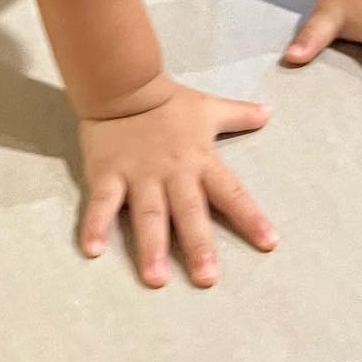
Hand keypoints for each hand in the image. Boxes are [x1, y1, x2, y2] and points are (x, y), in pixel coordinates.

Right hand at [78, 82, 276, 287]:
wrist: (122, 82)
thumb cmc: (168, 103)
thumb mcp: (207, 108)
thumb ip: (238, 114)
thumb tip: (269, 111)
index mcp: (200, 160)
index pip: (231, 192)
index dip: (250, 217)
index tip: (268, 242)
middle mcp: (173, 173)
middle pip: (189, 212)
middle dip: (198, 245)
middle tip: (207, 278)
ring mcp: (138, 175)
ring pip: (148, 214)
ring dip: (151, 246)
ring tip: (155, 279)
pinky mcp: (107, 174)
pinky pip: (101, 203)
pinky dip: (95, 225)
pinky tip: (92, 251)